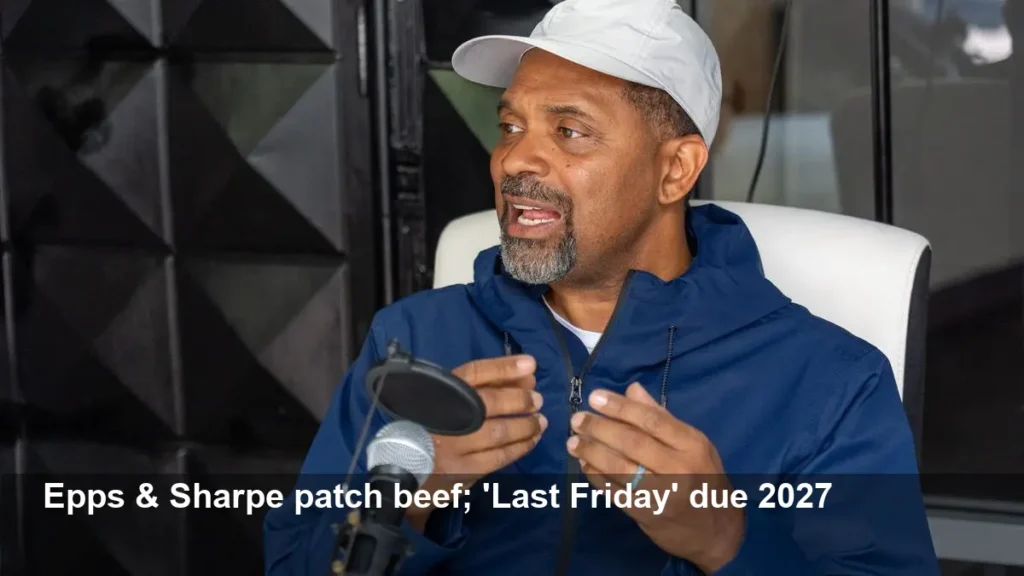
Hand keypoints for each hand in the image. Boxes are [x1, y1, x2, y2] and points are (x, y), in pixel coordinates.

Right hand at [407, 355, 546, 527]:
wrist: (402, 471)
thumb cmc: (428, 431)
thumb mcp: (442, 403)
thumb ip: (477, 389)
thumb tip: (522, 378)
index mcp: (436, 393)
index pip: (473, 374)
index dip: (503, 367)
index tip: (529, 364)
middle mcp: (443, 417)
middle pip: (488, 402)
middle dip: (519, 399)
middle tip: (536, 399)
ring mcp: (453, 446)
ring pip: (498, 432)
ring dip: (525, 425)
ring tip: (539, 421)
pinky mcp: (463, 471)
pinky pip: (499, 457)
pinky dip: (521, 447)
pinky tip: (532, 440)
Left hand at [566, 383, 743, 572]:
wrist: (716, 530)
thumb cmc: (703, 478)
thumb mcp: (692, 445)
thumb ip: (661, 418)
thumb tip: (631, 389)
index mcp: (692, 444)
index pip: (651, 419)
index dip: (620, 407)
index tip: (595, 397)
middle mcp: (679, 467)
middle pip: (632, 442)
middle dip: (599, 428)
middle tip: (577, 420)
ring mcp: (663, 493)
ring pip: (620, 467)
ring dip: (592, 452)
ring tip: (573, 442)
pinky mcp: (647, 514)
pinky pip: (615, 491)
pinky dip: (596, 476)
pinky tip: (584, 464)